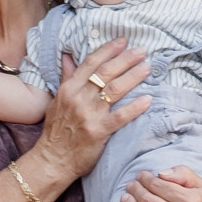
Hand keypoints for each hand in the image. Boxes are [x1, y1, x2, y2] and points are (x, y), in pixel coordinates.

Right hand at [36, 38, 150, 178]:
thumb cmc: (56, 131)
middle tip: (142, 51)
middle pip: (106, 72)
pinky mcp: (98, 132)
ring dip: (133, 76)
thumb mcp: (57, 101)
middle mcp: (78, 98)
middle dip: (126, 59)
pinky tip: (148, 99)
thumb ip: (67, 78)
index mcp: (68, 89)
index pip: (90, 63)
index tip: (123, 41)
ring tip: (147, 68)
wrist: (53, 160)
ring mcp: (89, 115)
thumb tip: (68, 56)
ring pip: (115, 90)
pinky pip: (120, 116)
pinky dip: (135, 107)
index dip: (108, 50)